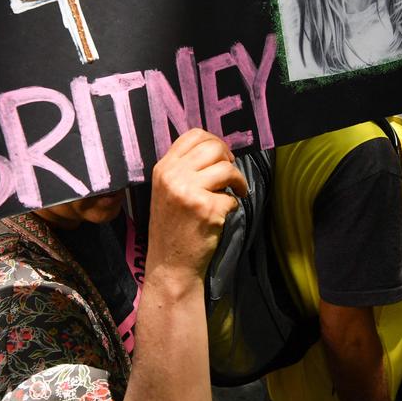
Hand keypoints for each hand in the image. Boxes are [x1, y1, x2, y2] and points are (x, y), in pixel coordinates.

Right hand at [146, 129, 247, 286]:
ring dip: (238, 181)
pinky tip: (222, 214)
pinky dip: (233, 205)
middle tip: (231, 176)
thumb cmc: (172, 227)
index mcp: (163, 168)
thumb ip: (182, 169)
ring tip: (236, 192)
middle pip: (213, 147)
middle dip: (229, 159)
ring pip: (227, 168)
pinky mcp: (207, 209)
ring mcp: (189, 192)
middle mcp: (173, 177)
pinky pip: (232, 197)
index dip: (213, 141)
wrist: (170, 264)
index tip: (221, 157)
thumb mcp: (166, 190)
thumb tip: (215, 149)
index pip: (192, 135)